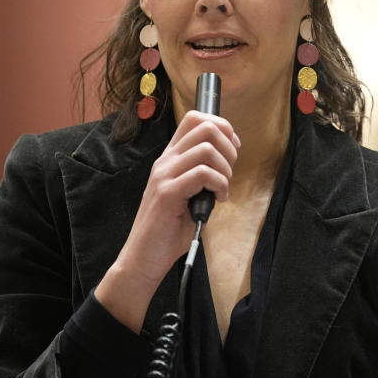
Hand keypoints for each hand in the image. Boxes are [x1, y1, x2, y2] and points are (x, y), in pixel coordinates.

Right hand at [94, 111, 239, 330]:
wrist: (143, 257)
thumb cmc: (169, 230)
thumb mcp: (189, 195)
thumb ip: (203, 175)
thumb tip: (226, 165)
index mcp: (171, 158)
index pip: (194, 119)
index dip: (222, 127)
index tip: (233, 149)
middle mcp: (166, 161)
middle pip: (205, 127)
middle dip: (228, 147)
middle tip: (228, 172)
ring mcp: (164, 175)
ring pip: (207, 149)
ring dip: (225, 169)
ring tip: (222, 189)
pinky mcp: (168, 193)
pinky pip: (203, 174)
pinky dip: (220, 185)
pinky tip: (218, 199)